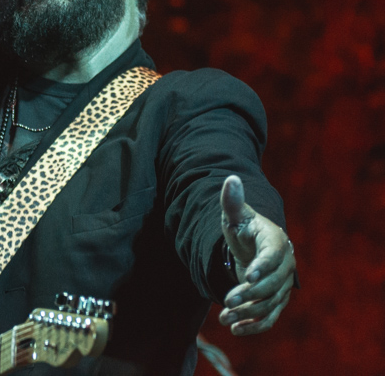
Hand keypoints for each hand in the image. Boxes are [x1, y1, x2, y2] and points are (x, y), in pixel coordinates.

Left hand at [217, 175, 294, 334]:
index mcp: (276, 242)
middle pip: (272, 285)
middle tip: (227, 299)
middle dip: (249, 294)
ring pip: (269, 304)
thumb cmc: (243, 229)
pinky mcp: (275, 302)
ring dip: (247, 313)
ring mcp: (282, 286)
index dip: (262, 266)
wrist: (251, 247)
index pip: (273, 256)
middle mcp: (284, 267)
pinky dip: (254, 326)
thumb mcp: (235, 215)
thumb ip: (231, 201)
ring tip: (223, 317)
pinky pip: (270, 318)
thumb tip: (231, 179)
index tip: (247, 275)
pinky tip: (235, 329)